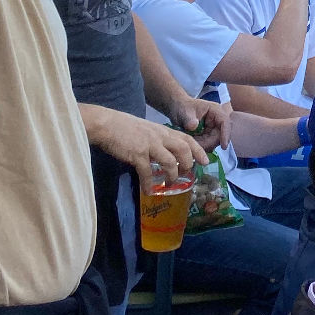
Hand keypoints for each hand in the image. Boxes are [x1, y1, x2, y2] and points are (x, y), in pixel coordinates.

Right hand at [82, 107, 207, 188]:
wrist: (108, 124)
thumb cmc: (125, 128)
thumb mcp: (148, 131)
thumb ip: (159, 140)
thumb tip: (165, 154)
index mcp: (163, 131)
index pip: (187, 139)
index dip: (198, 150)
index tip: (206, 161)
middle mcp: (160, 137)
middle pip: (183, 149)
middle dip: (188, 164)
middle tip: (187, 175)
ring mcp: (150, 145)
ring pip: (170, 161)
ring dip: (172, 175)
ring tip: (169, 185)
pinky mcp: (137, 154)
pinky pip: (147, 172)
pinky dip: (149, 183)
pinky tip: (148, 191)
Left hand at [171, 96, 232, 149]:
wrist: (177, 109)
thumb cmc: (182, 107)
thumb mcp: (184, 112)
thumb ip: (188, 119)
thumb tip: (194, 126)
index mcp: (215, 110)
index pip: (224, 122)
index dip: (226, 134)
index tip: (224, 147)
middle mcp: (216, 119)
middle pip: (219, 135)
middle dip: (209, 143)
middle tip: (196, 147)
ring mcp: (212, 127)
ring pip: (213, 141)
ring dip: (204, 145)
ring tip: (191, 143)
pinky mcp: (208, 134)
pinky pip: (207, 143)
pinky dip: (200, 146)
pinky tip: (191, 144)